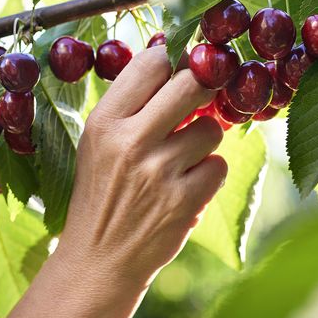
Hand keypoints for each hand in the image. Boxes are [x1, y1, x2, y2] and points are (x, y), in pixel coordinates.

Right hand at [58, 45, 226, 286]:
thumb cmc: (103, 193)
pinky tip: (187, 187)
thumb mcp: (99, 143)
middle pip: (191, 84)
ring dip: (204, 141)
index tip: (180, 72)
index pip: (152, 64)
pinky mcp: (183, 201)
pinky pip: (219, 165)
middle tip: (196, 104)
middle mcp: (130, 142)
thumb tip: (175, 57)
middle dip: (201, 91)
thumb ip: (132, 105)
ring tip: (182, 159)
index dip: (174, 63)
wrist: (99, 260)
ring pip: (211, 128)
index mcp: (104, 122)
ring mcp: (158, 172)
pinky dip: (209, 175)